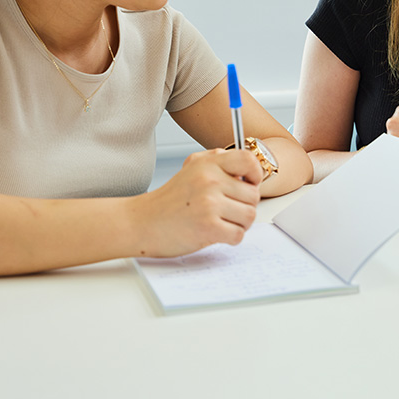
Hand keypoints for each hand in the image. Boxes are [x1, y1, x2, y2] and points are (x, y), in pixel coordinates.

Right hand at [134, 148, 263, 256]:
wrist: (142, 223)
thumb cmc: (168, 201)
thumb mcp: (191, 169)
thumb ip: (218, 164)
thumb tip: (248, 169)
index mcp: (208, 163)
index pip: (249, 160)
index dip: (256, 174)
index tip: (250, 184)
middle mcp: (210, 179)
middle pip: (253, 194)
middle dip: (244, 206)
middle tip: (228, 211)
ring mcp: (209, 202)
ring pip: (249, 215)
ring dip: (239, 224)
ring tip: (221, 222)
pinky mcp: (208, 226)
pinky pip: (239, 234)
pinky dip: (231, 238)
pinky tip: (216, 233)